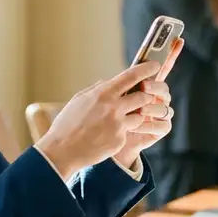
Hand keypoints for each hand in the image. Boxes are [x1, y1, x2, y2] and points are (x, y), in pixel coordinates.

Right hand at [37, 61, 159, 179]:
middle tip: (142, 97)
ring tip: (117, 120)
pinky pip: (128, 132)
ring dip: (134, 116)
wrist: (62, 151)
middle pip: (143, 96)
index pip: (131, 76)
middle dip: (145, 96)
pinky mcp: (120, 140)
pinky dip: (121, 132)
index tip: (155, 65)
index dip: (146, 69)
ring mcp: (119, 124)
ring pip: (139, 116)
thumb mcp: (79, 99)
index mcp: (103, 93)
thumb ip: (97, 89)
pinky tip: (106, 136)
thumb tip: (109, 82)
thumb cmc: (67, 124)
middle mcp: (114, 107)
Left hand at [114, 38, 183, 167]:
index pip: (162, 67)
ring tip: (138, 111)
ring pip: (164, 106)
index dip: (171, 53)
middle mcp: (156, 97)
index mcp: (146, 85)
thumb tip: (121, 73)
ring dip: (151, 108)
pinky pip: (163, 124)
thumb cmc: (107, 117)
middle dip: (155, 86)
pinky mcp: (160, 129)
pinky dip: (149, 126)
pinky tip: (135, 128)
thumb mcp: (109, 96)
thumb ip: (118, 84)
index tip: (178, 38)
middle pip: (163, 87)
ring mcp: (160, 113)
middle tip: (144, 87)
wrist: (106, 142)